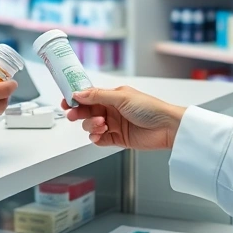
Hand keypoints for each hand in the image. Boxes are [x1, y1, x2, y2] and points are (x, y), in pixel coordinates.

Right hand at [64, 86, 185, 150]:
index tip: (66, 101)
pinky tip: (99, 134)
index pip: (88, 96)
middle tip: (73, 115)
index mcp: (112, 96)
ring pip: (90, 125)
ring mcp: (114, 124)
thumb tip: (78, 93)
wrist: (166, 128)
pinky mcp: (117, 138)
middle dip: (79, 113)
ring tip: (100, 124)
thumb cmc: (150, 108)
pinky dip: (96, 137)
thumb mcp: (121, 97)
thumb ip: (97, 96)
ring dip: (91, 125)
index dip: (76, 98)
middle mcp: (111, 110)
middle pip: (87, 111)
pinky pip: (99, 139)